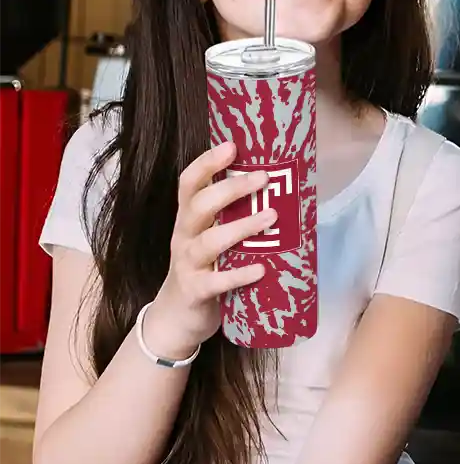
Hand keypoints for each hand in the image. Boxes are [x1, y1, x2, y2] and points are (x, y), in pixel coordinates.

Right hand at [145, 142, 275, 359]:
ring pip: (210, 241)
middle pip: (200, 206)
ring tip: (271, 217)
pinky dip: (238, 275)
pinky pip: (216, 282)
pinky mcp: (196, 292)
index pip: (189, 184)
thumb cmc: (205, 267)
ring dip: (242, 228)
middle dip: (230, 189)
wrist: (177, 318)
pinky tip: (261, 269)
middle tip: (263, 178)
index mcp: (189, 219)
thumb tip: (279, 188)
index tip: (231, 146)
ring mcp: (188, 265)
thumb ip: (233, 215)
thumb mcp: (212, 236)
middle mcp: (185, 236)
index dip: (207, 163)